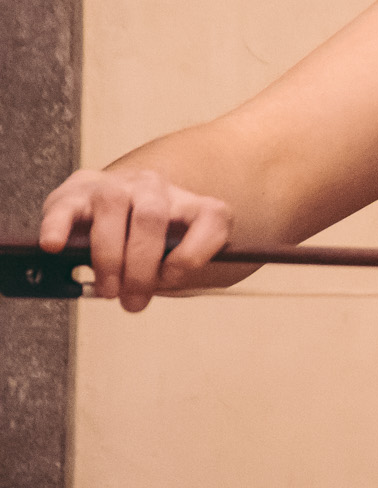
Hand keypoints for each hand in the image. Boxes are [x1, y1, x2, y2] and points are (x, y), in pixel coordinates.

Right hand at [39, 167, 233, 310]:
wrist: (110, 207)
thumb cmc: (144, 244)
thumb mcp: (169, 258)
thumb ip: (169, 272)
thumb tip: (142, 294)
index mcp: (189, 204)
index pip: (212, 217)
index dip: (195, 253)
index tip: (172, 280)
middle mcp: (154, 188)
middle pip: (152, 218)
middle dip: (142, 268)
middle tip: (132, 301)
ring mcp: (115, 186)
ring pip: (113, 208)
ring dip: (109, 256)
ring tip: (108, 290)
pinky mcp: (75, 192)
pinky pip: (66, 205)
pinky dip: (58, 226)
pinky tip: (54, 246)